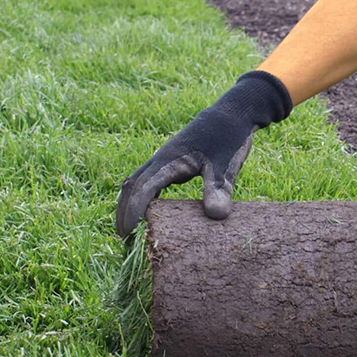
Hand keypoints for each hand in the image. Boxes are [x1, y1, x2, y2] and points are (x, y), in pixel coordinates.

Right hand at [115, 71, 291, 236]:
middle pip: (131, 187)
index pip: (143, 189)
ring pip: (136, 183)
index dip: (133, 212)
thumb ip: (219, 189)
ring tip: (129, 232)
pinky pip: (149, 181)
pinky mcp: (171, 162)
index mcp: (169, 161)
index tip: (129, 235)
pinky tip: (148, 214)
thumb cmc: (229, 140)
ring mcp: (163, 160)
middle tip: (123, 240)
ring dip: (129, 205)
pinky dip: (143, 198)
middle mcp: (160, 160)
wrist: (232, 115)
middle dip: (124, 212)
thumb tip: (215, 216)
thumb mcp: (227, 166)